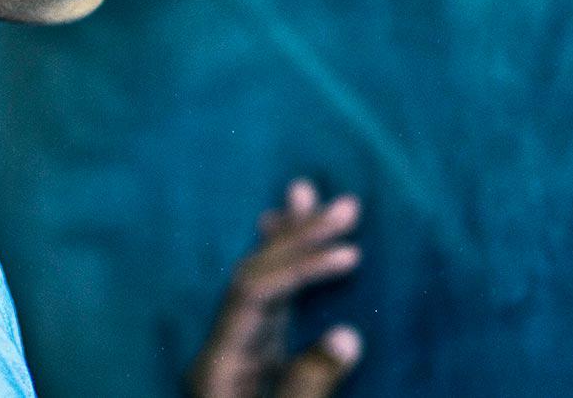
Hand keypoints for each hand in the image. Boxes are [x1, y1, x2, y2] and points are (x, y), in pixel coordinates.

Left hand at [188, 179, 363, 397]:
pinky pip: (269, 304)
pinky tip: (287, 241)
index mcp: (221, 363)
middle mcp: (223, 348)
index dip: (302, 266)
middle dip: (298, 237)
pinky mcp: (251, 363)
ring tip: (303, 195)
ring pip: (259, 284)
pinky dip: (286, 270)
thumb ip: (308, 384)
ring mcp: (236, 353)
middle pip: (255, 276)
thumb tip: (347, 335)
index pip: (256, 293)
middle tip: (344, 204)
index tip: (351, 254)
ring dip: (287, 241)